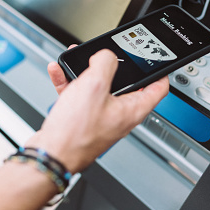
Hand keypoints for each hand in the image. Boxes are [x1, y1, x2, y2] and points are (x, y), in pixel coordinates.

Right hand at [26, 49, 168, 173]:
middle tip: (106, 54)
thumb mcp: (94, 86)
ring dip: (86, 70)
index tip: (156, 59)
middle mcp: (118, 115)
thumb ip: (105, 63)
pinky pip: (78, 94)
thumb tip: (106, 56)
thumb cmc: (75, 133)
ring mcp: (99, 117)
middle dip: (112, 65)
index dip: (159, 71)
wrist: (50, 154)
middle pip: (124, 83)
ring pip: (97, 86)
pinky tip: (58, 72)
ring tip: (76, 58)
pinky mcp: (81, 119)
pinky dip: (70, 81)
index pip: (158, 88)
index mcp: (132, 110)